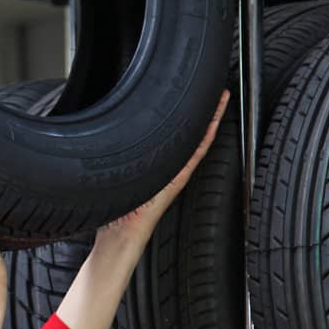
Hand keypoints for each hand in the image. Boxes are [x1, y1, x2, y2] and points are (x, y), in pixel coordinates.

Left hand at [92, 89, 230, 250]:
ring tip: (221, 100)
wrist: (121, 237)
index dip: (188, 118)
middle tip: (218, 92)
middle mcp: (169, 170)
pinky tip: (212, 124)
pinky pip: (193, 157)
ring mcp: (175, 176)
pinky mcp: (175, 182)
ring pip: (196, 142)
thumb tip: (106, 141)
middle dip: (206, 113)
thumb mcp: (121, 178)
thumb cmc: (120, 214)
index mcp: (158, 168)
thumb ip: (122, 162)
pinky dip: (204, 140)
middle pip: (191, 136)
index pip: (178, 138)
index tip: (195, 97)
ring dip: (211, 121)